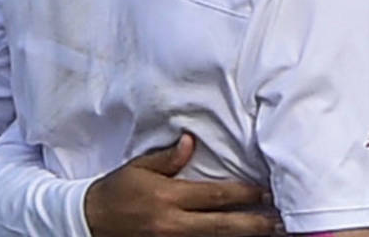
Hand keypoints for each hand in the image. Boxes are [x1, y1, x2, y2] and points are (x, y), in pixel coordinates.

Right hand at [84, 133, 280, 236]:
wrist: (87, 223)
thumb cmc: (116, 191)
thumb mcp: (138, 168)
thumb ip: (167, 158)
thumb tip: (190, 142)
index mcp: (168, 197)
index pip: (214, 197)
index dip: (243, 195)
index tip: (266, 191)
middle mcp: (172, 223)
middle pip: (221, 227)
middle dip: (254, 224)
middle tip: (281, 221)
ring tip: (270, 234)